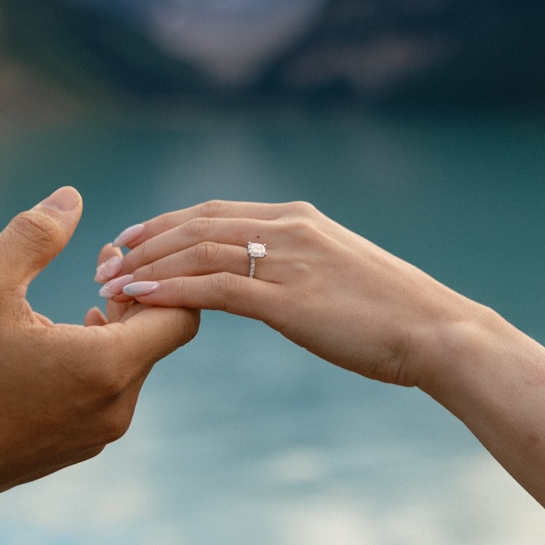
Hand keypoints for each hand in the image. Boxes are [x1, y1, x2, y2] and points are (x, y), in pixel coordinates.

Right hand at [0, 187, 198, 528]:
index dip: (158, 278)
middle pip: (157, 343)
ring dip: (110, 334)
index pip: (181, 317)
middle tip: (96, 268)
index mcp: (104, 368)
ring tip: (75, 305)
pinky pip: (100, 400)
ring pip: (127, 372)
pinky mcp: (63, 454)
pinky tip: (45, 346)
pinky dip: (90, 365)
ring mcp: (88, 440)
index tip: (109, 258)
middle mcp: (111, 411)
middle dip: (133, 301)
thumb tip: (72, 198)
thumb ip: (34, 234)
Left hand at [95, 200, 482, 388]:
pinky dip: (170, 290)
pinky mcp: (290, 299)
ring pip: (198, 253)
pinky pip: (215, 289)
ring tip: (109, 285)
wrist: (439, 332)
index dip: (165, 224)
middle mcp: (288, 229)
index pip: (214, 212)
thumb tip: (272, 284)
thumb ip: (300, 270)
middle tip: (105, 261)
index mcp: (298, 220)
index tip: (130, 238)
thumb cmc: (395, 315)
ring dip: (147, 268)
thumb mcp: (340, 277)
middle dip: (144, 242)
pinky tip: (139, 299)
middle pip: (196, 225)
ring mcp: (289, 261)